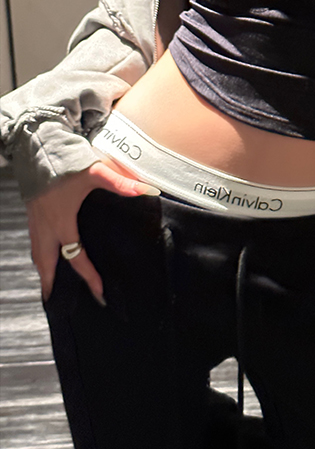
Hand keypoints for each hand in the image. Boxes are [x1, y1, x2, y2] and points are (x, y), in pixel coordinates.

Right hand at [26, 157, 160, 305]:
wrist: (38, 148)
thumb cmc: (66, 163)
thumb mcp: (95, 173)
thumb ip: (121, 183)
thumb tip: (148, 190)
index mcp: (62, 223)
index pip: (77, 258)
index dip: (89, 277)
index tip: (99, 293)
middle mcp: (46, 226)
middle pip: (46, 263)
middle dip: (50, 283)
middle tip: (54, 300)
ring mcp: (35, 221)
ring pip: (36, 253)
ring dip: (43, 269)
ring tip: (48, 283)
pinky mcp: (31, 212)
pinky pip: (33, 241)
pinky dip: (38, 254)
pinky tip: (44, 253)